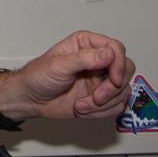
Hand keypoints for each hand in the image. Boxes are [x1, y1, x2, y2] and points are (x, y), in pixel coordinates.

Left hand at [0, 31, 134, 122]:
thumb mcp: (59, 64)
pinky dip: (101, 112)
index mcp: (87, 44)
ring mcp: (100, 80)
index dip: (119, 64)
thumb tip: (109, 53)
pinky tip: (83, 109)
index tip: (114, 79)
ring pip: (123, 90)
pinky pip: (116, 106)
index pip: (116, 49)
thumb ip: (85, 58)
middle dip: (113, 87)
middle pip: (126, 69)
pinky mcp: (101, 97)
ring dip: (104, 103)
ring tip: (81, 105)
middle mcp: (97, 60)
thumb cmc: (38, 76)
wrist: (31, 100)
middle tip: (97, 97)